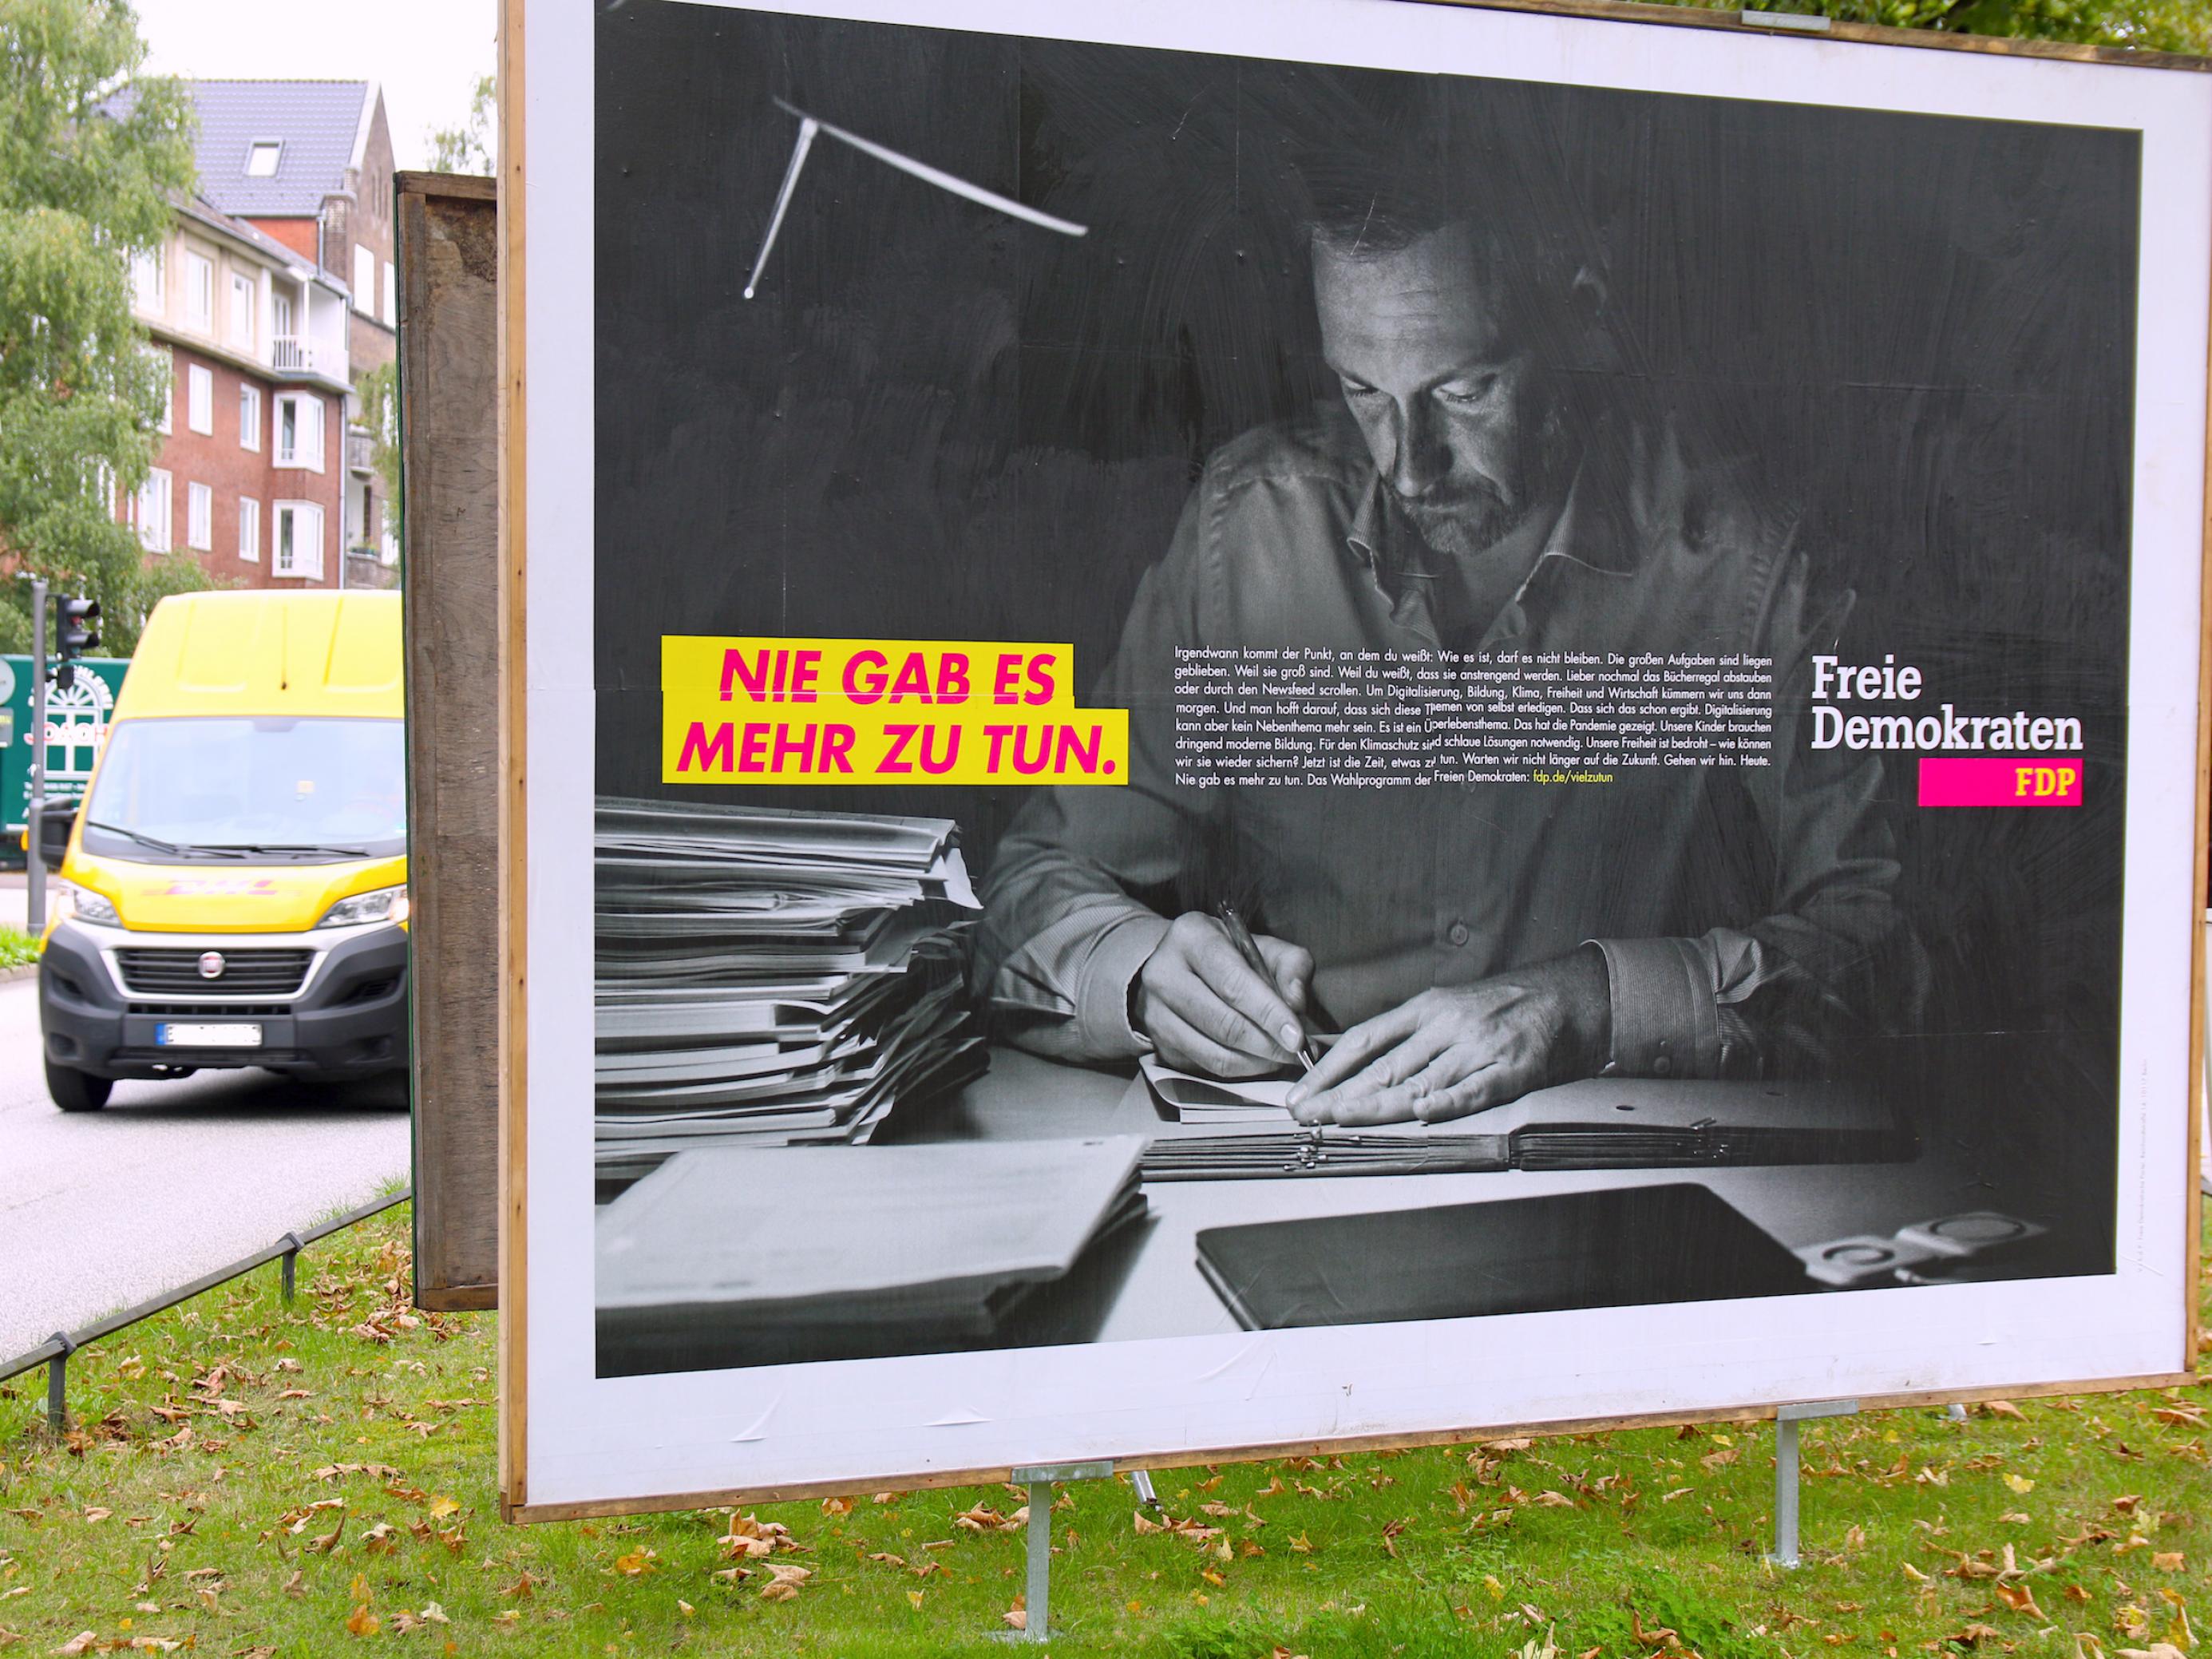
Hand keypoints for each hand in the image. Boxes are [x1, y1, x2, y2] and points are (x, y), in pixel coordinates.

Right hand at [1134, 912, 1314, 1078]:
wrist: (1180, 966)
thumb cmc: (1228, 955)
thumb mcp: (1263, 945)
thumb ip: (1290, 965)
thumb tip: (1296, 1002)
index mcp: (1190, 938)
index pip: (1233, 983)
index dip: (1268, 1013)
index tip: (1297, 1037)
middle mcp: (1164, 974)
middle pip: (1223, 1023)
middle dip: (1268, 1044)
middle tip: (1297, 1053)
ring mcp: (1156, 1013)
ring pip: (1214, 1053)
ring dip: (1257, 1062)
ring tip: (1282, 1058)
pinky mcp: (1159, 1043)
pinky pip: (1206, 1067)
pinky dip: (1240, 1070)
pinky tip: (1259, 1060)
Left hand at [1285, 947, 1610, 1125]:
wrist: (1568, 997)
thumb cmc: (1501, 1007)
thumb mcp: (1447, 1007)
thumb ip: (1404, 1034)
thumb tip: (1352, 1058)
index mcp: (1427, 1009)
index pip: (1364, 1041)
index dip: (1328, 1068)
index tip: (1302, 1090)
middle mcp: (1447, 1026)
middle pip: (1384, 1065)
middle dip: (1339, 1092)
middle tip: (1305, 1112)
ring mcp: (1478, 1048)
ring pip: (1420, 1081)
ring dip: (1376, 1103)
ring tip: (1340, 1119)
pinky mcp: (1511, 1070)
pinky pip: (1473, 1089)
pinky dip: (1447, 1102)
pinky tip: (1422, 1112)